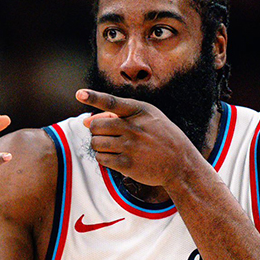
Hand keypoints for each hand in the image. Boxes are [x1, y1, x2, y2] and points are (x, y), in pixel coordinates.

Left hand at [76, 89, 194, 187]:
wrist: (180, 163)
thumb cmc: (161, 137)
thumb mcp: (148, 118)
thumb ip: (119, 115)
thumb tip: (87, 121)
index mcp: (139, 111)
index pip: (112, 102)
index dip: (94, 97)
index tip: (80, 94)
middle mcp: (134, 127)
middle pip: (97, 126)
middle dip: (96, 131)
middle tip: (105, 135)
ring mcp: (130, 146)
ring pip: (96, 143)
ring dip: (98, 145)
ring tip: (110, 147)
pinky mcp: (128, 165)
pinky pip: (102, 159)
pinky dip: (103, 158)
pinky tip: (113, 157)